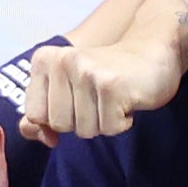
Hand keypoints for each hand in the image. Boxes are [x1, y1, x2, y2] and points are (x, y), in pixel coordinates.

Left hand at [23, 35, 187, 144]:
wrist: (153, 52)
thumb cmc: (109, 75)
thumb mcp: (68, 88)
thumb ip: (43, 111)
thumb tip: (35, 133)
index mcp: (44, 60)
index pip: (34, 115)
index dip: (56, 119)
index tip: (76, 104)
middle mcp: (62, 62)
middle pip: (60, 125)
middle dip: (82, 122)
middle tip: (98, 99)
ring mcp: (87, 72)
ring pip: (84, 130)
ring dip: (103, 123)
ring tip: (113, 100)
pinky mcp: (111, 86)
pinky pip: (109, 129)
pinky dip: (122, 123)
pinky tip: (127, 102)